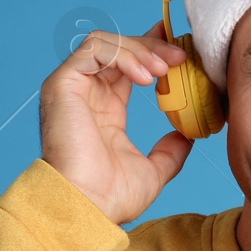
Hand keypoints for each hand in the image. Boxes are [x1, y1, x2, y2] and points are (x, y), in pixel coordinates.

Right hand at [38, 21, 192, 224]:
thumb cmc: (111, 197)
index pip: (128, 65)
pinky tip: (145, 77)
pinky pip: (94, 50)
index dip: (152, 50)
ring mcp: (72, 86)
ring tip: (163, 69)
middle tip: (180, 57)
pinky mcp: (63, 83)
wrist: (86, 207)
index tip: (180, 48)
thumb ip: (169, 152)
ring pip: (107, 42)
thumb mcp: (152, 172)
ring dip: (140, 49)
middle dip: (153, 46)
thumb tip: (186, 137)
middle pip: (120, 48)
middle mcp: (87, 93)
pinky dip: (123, 55)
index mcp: (105, 109)